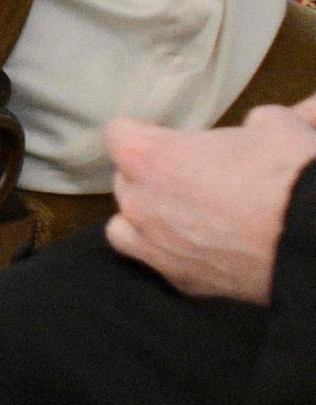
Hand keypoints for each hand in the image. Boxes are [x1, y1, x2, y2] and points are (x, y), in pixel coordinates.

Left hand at [103, 103, 315, 302]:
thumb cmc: (287, 174)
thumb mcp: (269, 123)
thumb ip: (242, 126)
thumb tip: (251, 133)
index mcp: (148, 157)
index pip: (118, 133)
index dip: (145, 133)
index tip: (170, 140)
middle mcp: (139, 202)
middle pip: (126, 179)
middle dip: (153, 175)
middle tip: (193, 176)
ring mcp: (155, 246)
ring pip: (125, 224)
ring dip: (146, 216)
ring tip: (180, 214)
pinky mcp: (182, 281)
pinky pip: (153, 262)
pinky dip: (165, 254)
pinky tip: (194, 248)